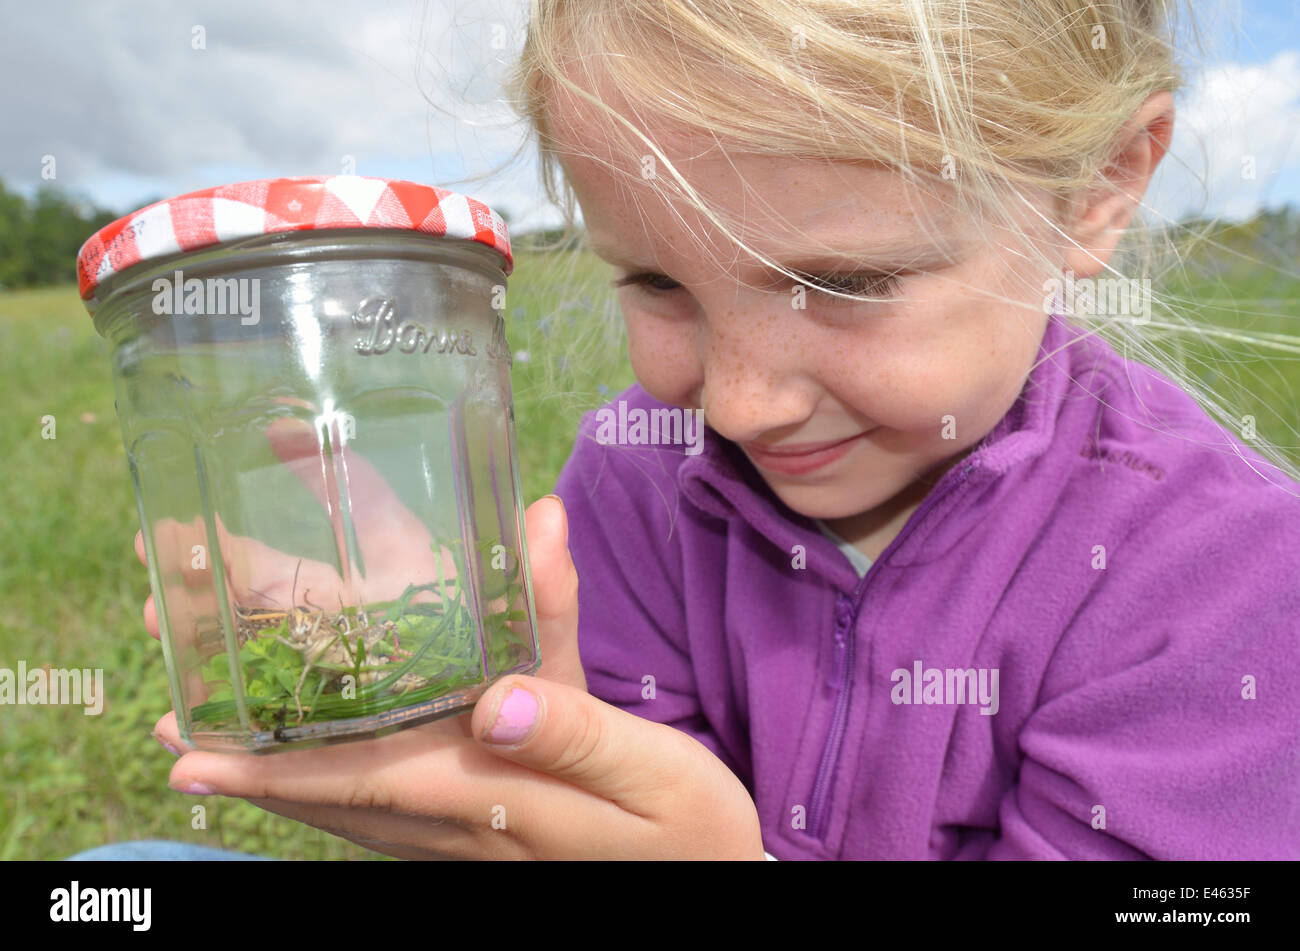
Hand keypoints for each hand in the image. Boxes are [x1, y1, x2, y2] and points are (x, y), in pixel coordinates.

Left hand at [140, 434, 763, 858]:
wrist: (715, 881)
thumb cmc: (690, 826)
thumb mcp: (656, 771)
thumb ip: (579, 729)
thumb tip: (497, 694)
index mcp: (499, 799)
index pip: (368, 780)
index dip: (278, 766)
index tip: (193, 753)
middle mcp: (465, 828)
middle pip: (338, 802)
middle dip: (253, 774)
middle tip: (172, 738)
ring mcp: (470, 845)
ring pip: (353, 817)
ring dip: (279, 786)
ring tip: (212, 759)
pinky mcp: (485, 842)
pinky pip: (386, 821)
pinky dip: (334, 794)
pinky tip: (317, 775)